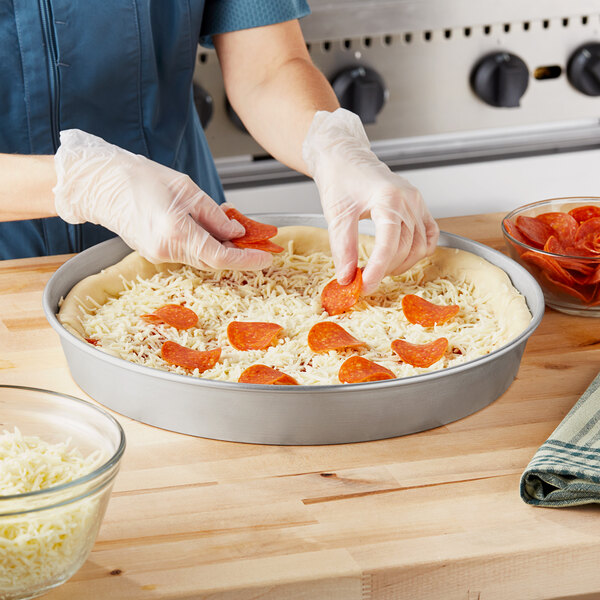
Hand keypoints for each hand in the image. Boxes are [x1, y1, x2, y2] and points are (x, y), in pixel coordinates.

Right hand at [53, 129, 272, 270]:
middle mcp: (166, 250)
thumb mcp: (187, 188)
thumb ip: (213, 215)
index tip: (266, 257)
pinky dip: (204, 245)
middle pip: (213, 261)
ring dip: (222, 248)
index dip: (247, 260)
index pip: (220, 257)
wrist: (102, 184)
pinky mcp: (154, 253)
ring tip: (234, 229)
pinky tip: (211, 230)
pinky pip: (188, 253)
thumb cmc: (139, 178)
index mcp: (176, 232)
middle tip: (258, 242)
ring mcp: (158, 255)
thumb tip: (236, 233)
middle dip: (238, 254)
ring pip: (201, 258)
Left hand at [302, 109, 438, 294]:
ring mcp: (417, 202)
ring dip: (400, 264)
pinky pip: (429, 236)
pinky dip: (418, 252)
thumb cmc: (339, 179)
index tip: (364, 287)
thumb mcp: (336, 214)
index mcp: (388, 198)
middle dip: (384, 269)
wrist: (345, 157)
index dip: (377, 270)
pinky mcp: (419, 206)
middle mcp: (408, 200)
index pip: (389, 245)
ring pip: (420, 247)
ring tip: (378, 268)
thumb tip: (347, 278)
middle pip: (405, 249)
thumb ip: (343, 248)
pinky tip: (399, 258)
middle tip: (363, 279)